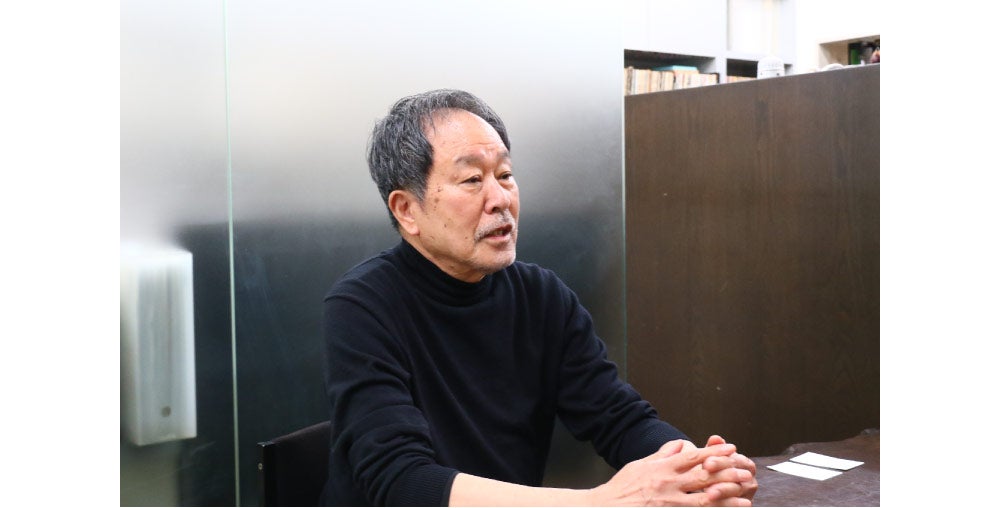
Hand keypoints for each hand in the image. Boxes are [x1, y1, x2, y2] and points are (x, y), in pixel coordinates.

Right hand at [589, 440, 751, 505]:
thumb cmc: (622, 488)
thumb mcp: (641, 464)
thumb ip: (663, 454)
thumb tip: (680, 444)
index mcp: (663, 468)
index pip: (694, 456)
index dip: (714, 451)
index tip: (730, 448)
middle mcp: (669, 484)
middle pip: (704, 476)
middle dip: (727, 472)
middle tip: (745, 470)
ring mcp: (671, 503)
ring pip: (705, 498)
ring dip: (727, 496)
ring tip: (745, 494)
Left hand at [704, 435, 757, 500]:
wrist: (716, 493)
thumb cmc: (715, 474)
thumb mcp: (713, 461)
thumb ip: (714, 450)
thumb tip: (715, 438)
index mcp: (746, 464)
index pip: (734, 460)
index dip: (720, 461)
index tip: (706, 463)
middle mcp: (750, 480)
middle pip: (736, 475)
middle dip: (720, 475)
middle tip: (706, 476)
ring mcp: (748, 494)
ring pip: (736, 491)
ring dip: (723, 491)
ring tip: (709, 492)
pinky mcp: (744, 505)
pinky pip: (736, 504)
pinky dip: (725, 502)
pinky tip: (713, 501)